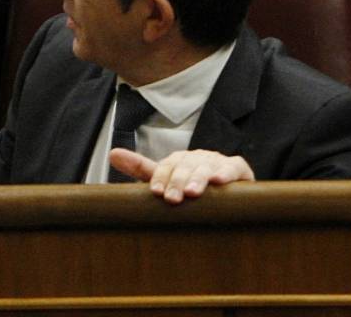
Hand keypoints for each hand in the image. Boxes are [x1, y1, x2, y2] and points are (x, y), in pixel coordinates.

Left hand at [109, 146, 254, 202]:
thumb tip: (112, 153)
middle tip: (173, 198)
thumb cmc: (191, 190)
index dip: (161, 177)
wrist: (228, 196)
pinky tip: (219, 181)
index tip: (156, 192)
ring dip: (198, 178)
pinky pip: (233, 166)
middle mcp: (196, 157)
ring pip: (206, 167)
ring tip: (193, 192)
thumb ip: (142, 168)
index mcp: (178, 160)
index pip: (166, 165)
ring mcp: (216, 161)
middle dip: (177, 181)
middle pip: (184, 166)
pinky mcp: (237, 168)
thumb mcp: (166, 180)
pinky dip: (226, 172)